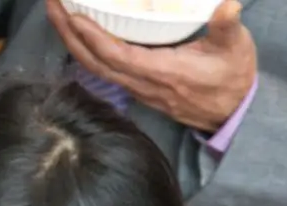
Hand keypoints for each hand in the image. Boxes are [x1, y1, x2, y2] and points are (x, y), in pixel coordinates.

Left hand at [47, 0, 256, 133]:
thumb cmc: (232, 78)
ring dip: (73, 43)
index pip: (116, 55)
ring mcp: (137, 88)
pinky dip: (87, 51)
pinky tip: (79, 35)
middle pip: (94, 62)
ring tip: (57, 16)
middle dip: (69, 35)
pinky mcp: (138, 88)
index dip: (92, 37)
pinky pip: (104, 71)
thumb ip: (227, 27)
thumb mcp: (235, 49)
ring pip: (96, 68)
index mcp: (161, 71)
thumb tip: (228, 6)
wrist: (231, 114)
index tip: (72, 16)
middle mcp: (142, 83)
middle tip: (51, 6)